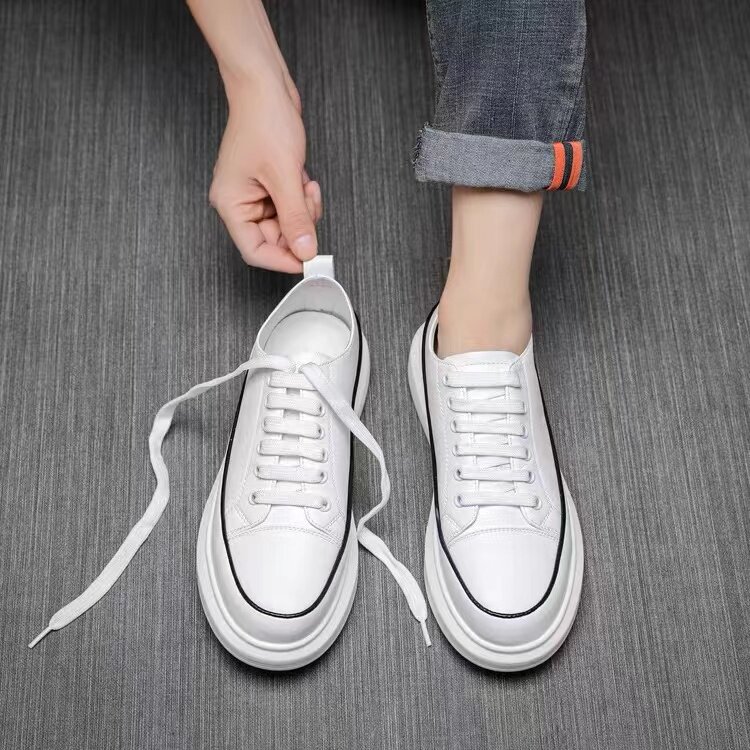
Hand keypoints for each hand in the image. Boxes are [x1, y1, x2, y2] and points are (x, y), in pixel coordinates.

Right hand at [209, 74, 321, 272]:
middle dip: (298, 226)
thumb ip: (296, 218)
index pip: (254, 251)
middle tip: (310, 207)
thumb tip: (305, 249)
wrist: (265, 86)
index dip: (282, 259)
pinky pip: (290, 206)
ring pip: (286, 222)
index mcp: (231, 205)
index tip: (308, 259)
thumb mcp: (285, 177)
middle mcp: (239, 203)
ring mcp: (254, 194)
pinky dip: (302, 198)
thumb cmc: (263, 121)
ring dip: (303, 210)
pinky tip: (304, 179)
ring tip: (306, 185)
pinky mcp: (269, 184)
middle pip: (274, 238)